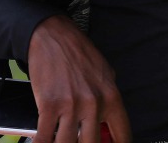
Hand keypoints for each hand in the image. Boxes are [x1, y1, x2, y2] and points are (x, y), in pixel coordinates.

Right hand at [27, 14, 131, 142]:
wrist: (53, 36)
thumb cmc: (78, 53)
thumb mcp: (105, 73)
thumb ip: (108, 100)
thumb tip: (109, 124)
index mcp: (111, 97)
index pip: (122, 135)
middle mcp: (93, 104)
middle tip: (80, 141)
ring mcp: (71, 106)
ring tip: (62, 140)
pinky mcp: (49, 106)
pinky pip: (45, 137)